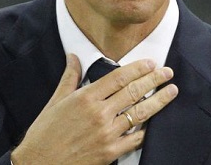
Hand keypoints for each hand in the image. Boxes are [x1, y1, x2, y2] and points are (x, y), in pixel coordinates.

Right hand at [11, 54, 177, 164]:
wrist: (39, 164)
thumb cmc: (45, 133)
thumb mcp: (55, 101)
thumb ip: (70, 77)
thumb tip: (73, 57)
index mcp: (85, 98)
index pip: (118, 77)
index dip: (138, 69)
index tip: (151, 63)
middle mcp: (99, 113)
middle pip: (133, 92)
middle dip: (154, 80)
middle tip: (168, 73)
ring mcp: (107, 133)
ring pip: (139, 113)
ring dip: (158, 101)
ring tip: (171, 92)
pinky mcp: (110, 152)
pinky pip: (135, 138)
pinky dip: (146, 129)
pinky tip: (154, 122)